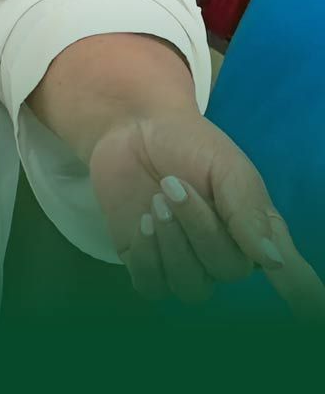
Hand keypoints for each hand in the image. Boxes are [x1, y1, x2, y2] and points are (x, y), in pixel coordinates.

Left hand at [92, 111, 324, 315]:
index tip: (311, 313)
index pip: (290, 278)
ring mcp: (185, 262)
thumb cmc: (189, 145)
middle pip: (227, 271)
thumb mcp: (226, 166)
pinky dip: (146, 258)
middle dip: (199, 227)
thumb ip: (246, 210)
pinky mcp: (145, 262)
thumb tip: (273, 261)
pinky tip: (142, 222)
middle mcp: (226, 255)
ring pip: (191, 287)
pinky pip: (152, 287)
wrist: (134, 128)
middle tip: (174, 185)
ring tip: (156, 201)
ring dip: (172, 244)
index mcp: (257, 233)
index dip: (302, 295)